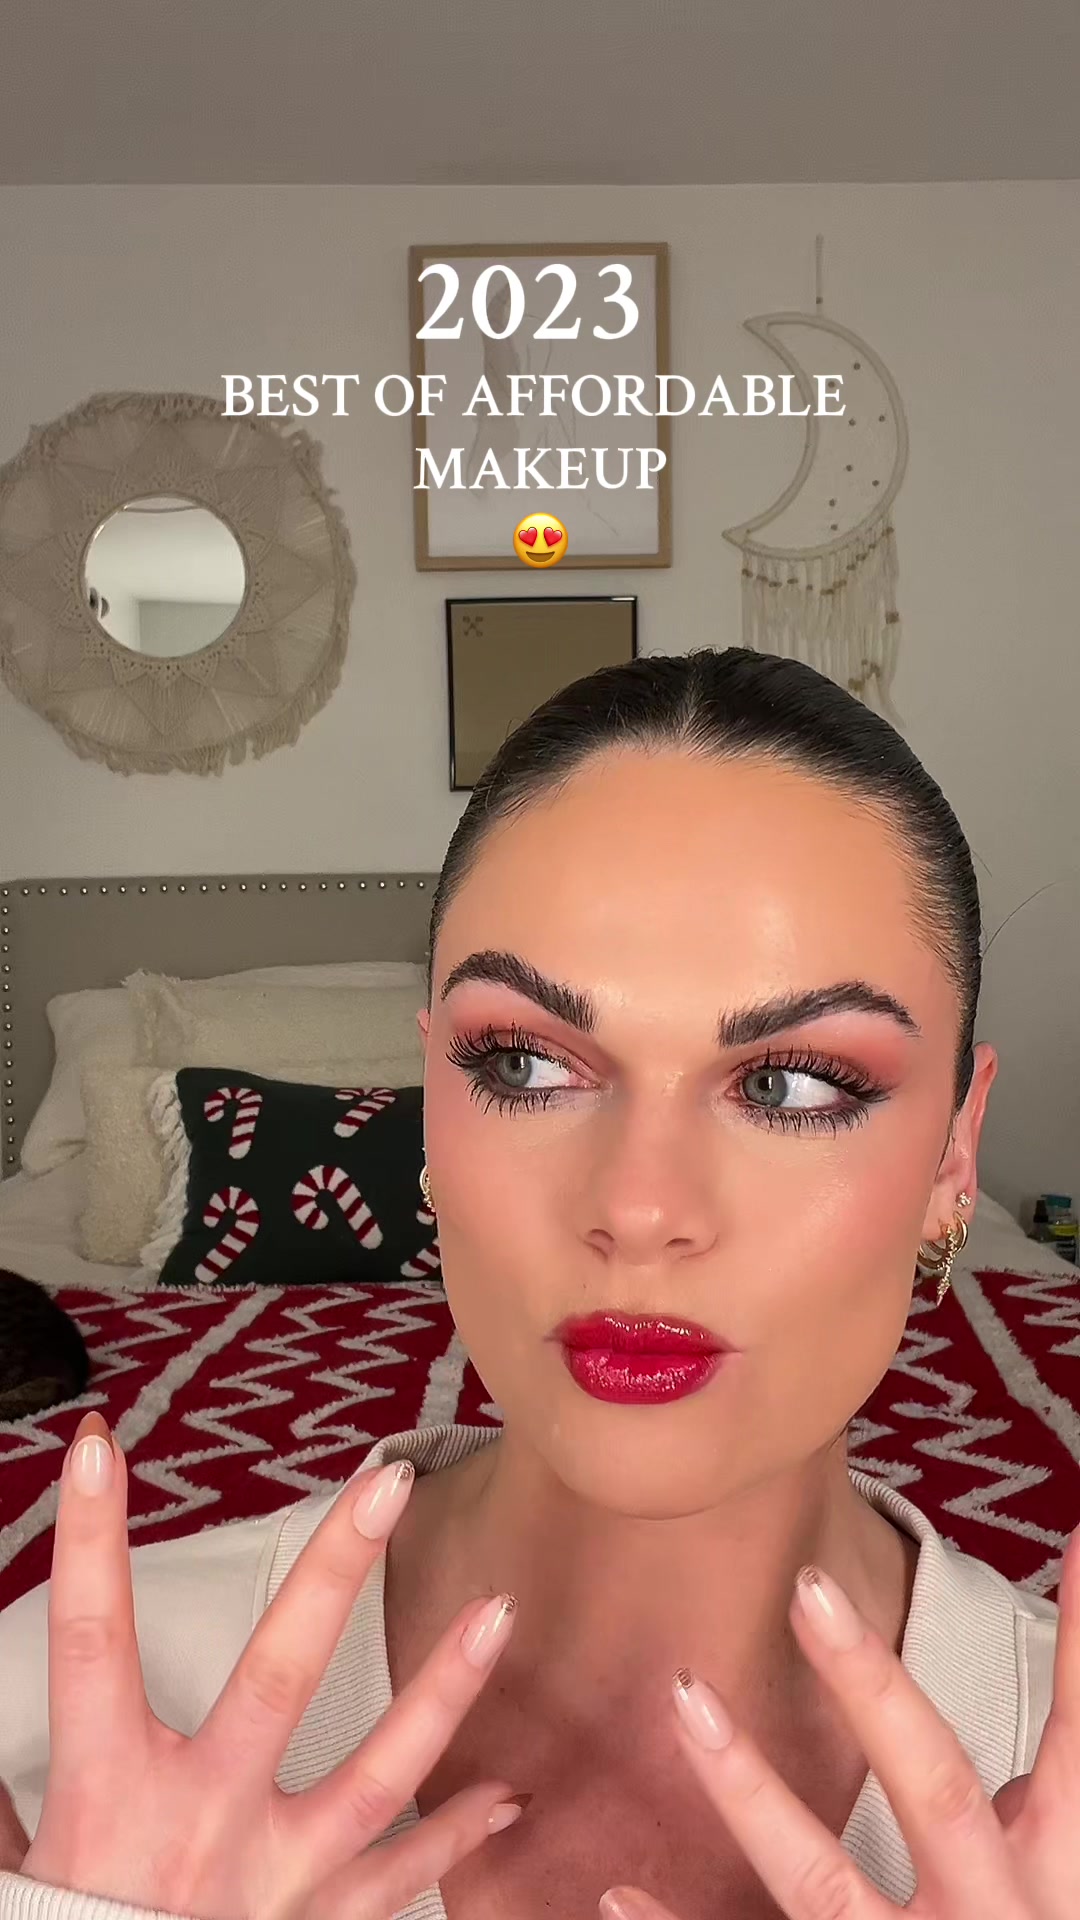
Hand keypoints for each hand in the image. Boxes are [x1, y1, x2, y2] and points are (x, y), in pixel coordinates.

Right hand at [1, 1412, 522, 1918]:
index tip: (101, 1445)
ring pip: (382, 1772)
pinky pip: (402, 1884)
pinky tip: (509, 1795)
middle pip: (278, 1673)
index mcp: (108, 1794)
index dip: (90, 1539)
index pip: (88, 1639)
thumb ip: (11, 1798)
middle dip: (335, 1571)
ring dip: (446, 1690)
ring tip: (500, 1611)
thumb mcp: (18, 1869)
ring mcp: (274, 1882)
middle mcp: (202, 1823)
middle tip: (388, 1482)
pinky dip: (458, 1838)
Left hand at [600, 1530, 1079, 1919]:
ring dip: (748, 1786)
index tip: (1073, 1536)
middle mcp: (994, 1918)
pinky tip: (618, 1894)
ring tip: (684, 1699)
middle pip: (932, 1785)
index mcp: (1057, 1875)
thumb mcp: (1068, 1877)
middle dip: (870, 1685)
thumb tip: (1037, 1686)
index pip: (1079, 1739)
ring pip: (822, 1883)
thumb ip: (1047, 1802)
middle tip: (808, 1589)